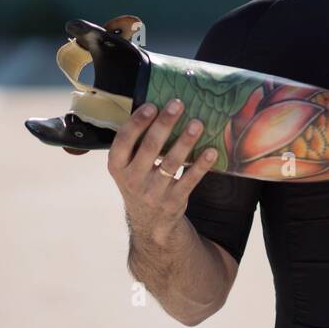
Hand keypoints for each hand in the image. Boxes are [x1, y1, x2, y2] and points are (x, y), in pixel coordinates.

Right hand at [108, 98, 216, 241]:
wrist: (150, 222)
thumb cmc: (140, 182)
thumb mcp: (128, 168)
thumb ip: (136, 144)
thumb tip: (160, 108)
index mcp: (117, 166)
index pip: (123, 141)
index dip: (137, 122)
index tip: (152, 106)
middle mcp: (132, 179)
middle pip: (149, 147)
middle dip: (164, 124)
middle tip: (178, 104)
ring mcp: (153, 192)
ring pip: (171, 163)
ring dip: (185, 141)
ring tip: (197, 123)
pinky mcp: (173, 201)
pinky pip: (189, 180)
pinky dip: (200, 165)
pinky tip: (211, 151)